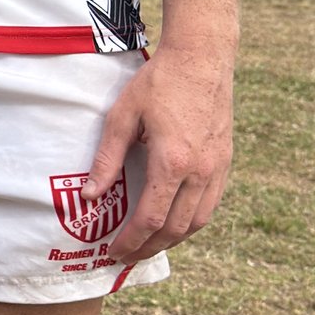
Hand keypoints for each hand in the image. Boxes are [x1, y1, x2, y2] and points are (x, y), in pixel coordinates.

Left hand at [85, 46, 233, 265]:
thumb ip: (107, 159)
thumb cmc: (159, 82)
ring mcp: (217, 168)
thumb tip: (89, 195)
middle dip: (149, 248)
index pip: (150, 219)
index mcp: (173, 162)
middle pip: (175, 228)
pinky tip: (174, 221)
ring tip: (148, 245)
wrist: (203, 57)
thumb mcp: (122, 116)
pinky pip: (211, 204)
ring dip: (172, 240)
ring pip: (198, 221)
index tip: (113, 252)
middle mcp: (200, 171)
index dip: (130, 242)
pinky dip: (191, 221)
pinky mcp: (225, 161)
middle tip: (127, 256)